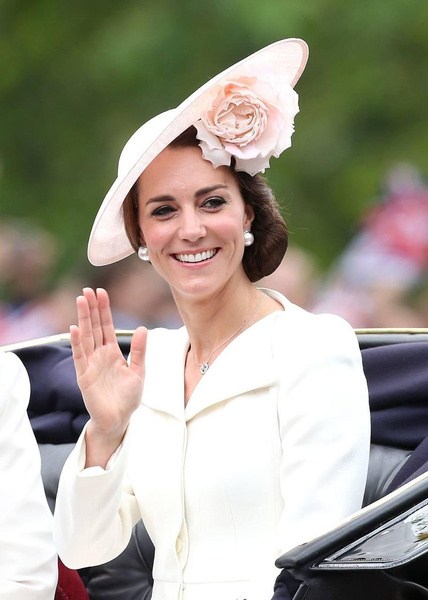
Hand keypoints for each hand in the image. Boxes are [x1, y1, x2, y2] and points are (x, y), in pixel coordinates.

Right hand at [70, 287, 146, 444]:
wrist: (119, 419)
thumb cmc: (128, 397)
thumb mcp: (138, 371)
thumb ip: (140, 350)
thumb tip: (144, 328)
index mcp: (112, 352)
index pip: (107, 326)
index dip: (103, 309)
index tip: (101, 292)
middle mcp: (100, 355)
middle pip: (94, 327)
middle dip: (91, 308)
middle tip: (87, 290)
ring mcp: (90, 364)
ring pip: (86, 337)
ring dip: (83, 319)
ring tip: (80, 301)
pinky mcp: (84, 376)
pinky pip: (80, 356)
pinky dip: (77, 343)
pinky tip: (75, 329)